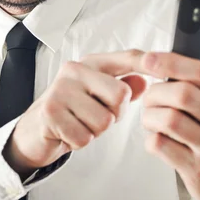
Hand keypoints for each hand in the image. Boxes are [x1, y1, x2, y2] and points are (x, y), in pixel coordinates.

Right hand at [4, 50, 147, 175]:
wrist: (34, 131)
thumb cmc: (71, 112)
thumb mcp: (97, 96)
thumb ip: (122, 86)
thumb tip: (145, 80)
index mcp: (91, 64)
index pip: (126, 58)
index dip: (147, 63)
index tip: (166, 65)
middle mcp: (75, 71)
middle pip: (120, 95)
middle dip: (114, 115)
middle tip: (95, 116)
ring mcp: (61, 90)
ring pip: (103, 120)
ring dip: (95, 131)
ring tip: (79, 124)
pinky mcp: (51, 112)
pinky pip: (85, 137)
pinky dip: (79, 141)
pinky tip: (68, 132)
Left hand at [139, 36, 199, 199]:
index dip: (172, 61)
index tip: (149, 58)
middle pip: (183, 95)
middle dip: (157, 90)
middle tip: (151, 94)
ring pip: (168, 119)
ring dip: (150, 114)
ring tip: (151, 114)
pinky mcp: (196, 171)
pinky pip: (161, 146)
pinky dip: (150, 137)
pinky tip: (156, 135)